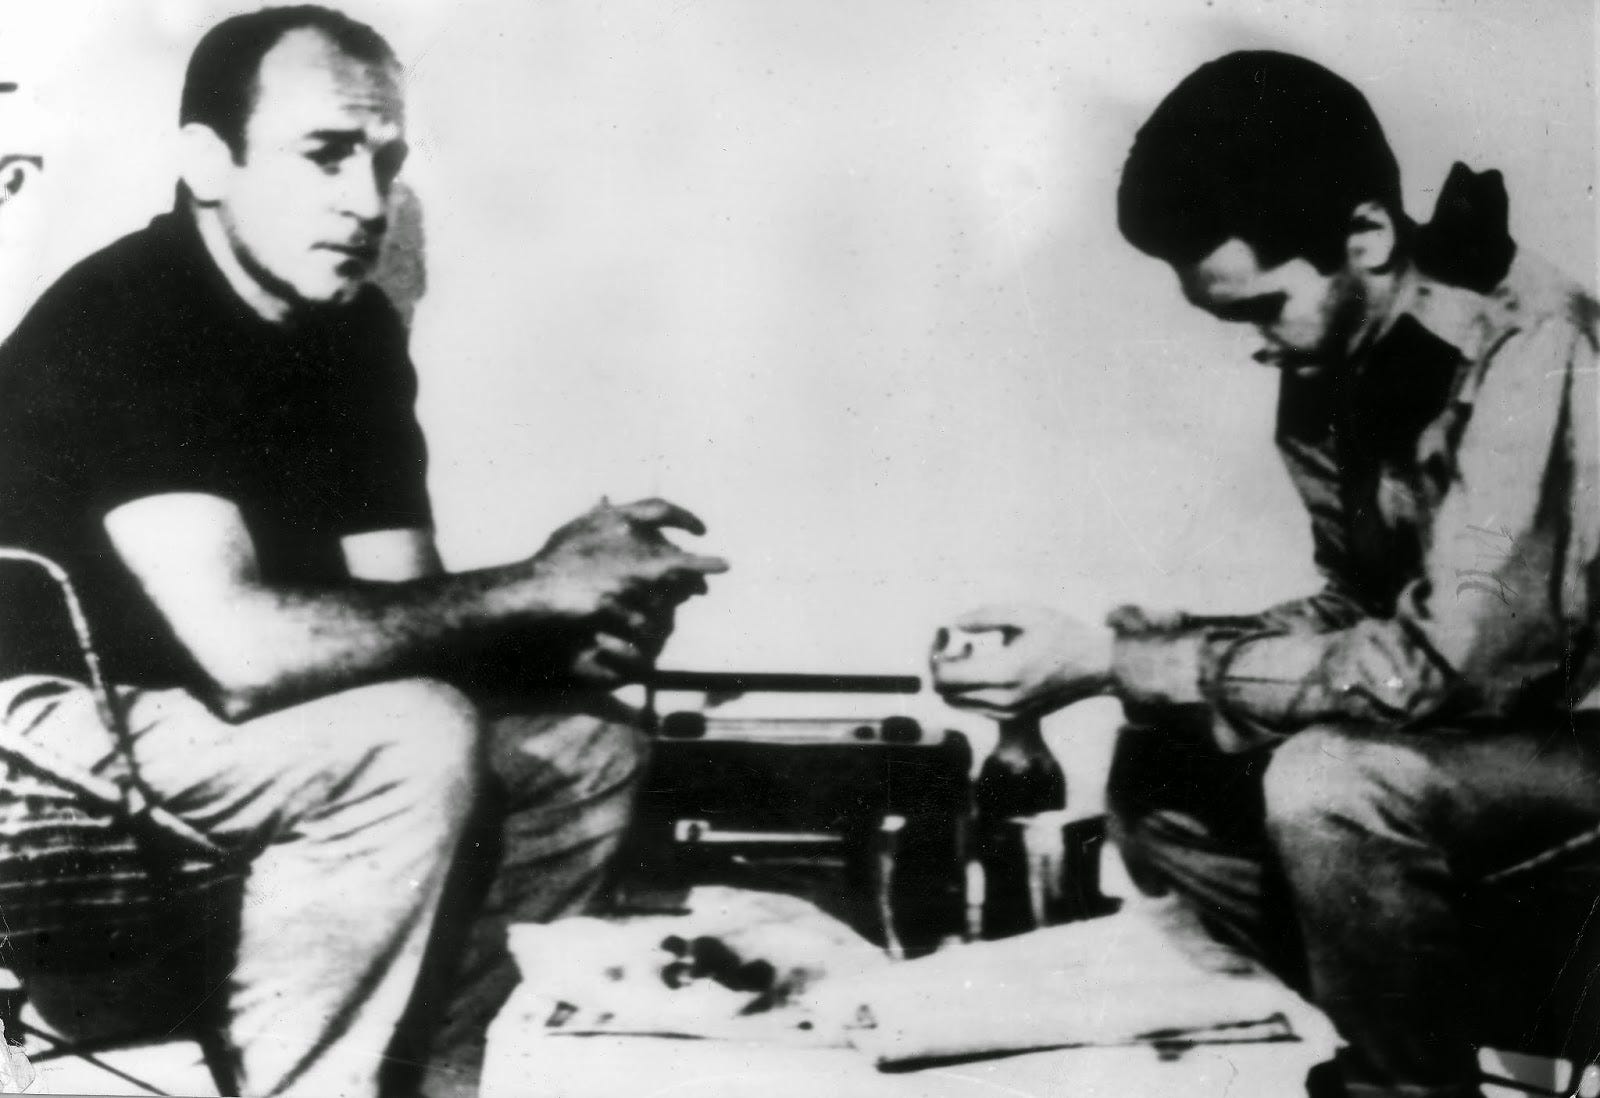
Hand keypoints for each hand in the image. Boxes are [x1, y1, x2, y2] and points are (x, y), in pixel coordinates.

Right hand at [527, 497, 728, 632]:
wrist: (533, 589)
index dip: (687, 519)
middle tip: (716, 570)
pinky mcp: (618, 604)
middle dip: (700, 568)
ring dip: (680, 597)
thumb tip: (607, 497)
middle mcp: (628, 543)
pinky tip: (657, 628)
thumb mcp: (576, 526)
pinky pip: (648, 619)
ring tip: (689, 598)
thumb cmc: (554, 558)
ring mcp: (623, 576)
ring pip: (669, 592)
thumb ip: (599, 513)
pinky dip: (655, 622)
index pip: (663, 510)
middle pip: (679, 558)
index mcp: (618, 518)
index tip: (701, 530)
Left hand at [929, 604, 1113, 718]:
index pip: (946, 675)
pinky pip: (973, 706)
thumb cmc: (1063, 634)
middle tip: (951, 641)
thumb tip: (953, 623)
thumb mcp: (1026, 614)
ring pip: (956, 702)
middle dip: (939, 665)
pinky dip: (967, 687)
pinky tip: (983, 664)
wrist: (1096, 666)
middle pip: (945, 692)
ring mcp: (1008, 713)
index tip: (942, 632)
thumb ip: (985, 616)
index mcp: (1006, 673)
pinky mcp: (1012, 717)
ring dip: (953, 678)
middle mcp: (1003, 700)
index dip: (934, 652)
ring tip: (970, 651)